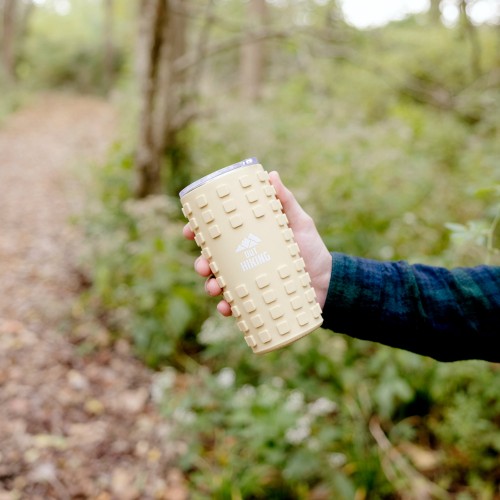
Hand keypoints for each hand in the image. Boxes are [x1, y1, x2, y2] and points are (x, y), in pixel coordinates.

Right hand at [182, 171, 331, 315]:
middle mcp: (244, 261)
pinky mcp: (255, 300)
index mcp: (247, 240)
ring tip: (214, 288)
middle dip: (200, 263)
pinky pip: (235, 305)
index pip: (218, 236)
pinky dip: (227, 307)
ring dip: (210, 286)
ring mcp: (248, 281)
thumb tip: (271, 175)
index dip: (198, 232)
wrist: (327, 282)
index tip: (189, 230)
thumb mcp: (299, 222)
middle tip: (202, 264)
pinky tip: (226, 307)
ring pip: (218, 284)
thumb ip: (286, 201)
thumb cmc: (311, 250)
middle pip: (212, 261)